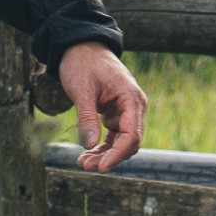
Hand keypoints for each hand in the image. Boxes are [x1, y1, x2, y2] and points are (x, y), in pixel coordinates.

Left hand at [57, 44, 148, 173]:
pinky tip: (87, 154)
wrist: (81, 47)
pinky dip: (102, 146)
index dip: (117, 155)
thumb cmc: (83, 63)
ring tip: (82, 163)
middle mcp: (134, 106)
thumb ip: (87, 117)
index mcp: (131, 98)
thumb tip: (89, 145)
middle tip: (85, 166)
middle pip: (128, 142)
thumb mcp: (82, 90)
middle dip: (109, 157)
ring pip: (121, 142)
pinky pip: (113, 136)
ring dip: (104, 154)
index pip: (131, 135)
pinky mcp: (116, 113)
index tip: (101, 168)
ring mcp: (126, 110)